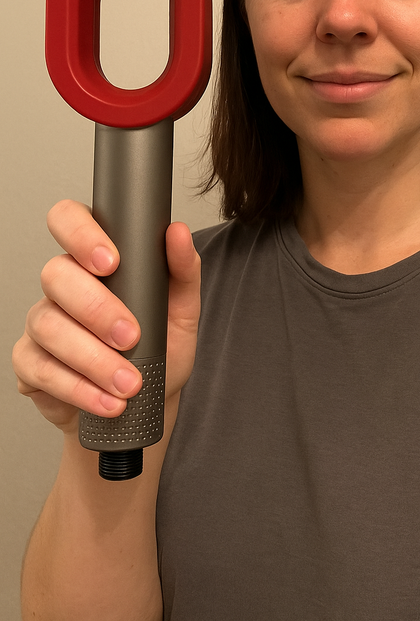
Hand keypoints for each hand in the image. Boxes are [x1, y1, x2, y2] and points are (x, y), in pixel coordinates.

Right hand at [12, 200, 199, 436]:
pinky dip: (79, 388)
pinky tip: (108, 401)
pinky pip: (41, 369)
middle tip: (131, 336)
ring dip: (92, 358)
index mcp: (95, 259)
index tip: (112, 262)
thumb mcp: (182, 310)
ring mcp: (42, 323)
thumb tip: (178, 233)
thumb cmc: (160, 348)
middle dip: (96, 308)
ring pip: (48, 325)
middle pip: (56, 275)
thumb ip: (183, 271)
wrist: (144, 406)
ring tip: (128, 381)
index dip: (81, 234)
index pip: (69, 220)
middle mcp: (63, 285)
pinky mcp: (30, 364)